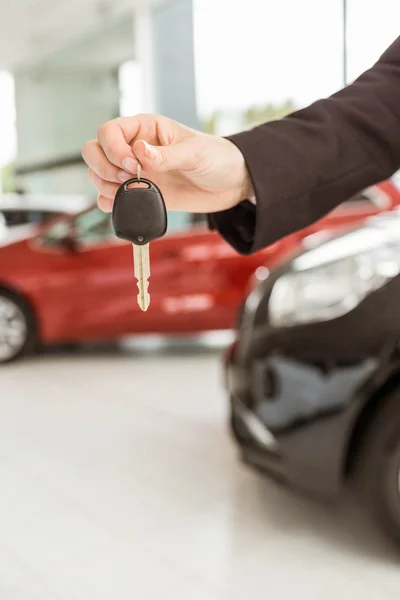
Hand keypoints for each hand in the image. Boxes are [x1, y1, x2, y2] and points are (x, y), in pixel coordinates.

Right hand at [82, 114, 252, 212]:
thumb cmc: (216, 158)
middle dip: (102, 167)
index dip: (112, 149)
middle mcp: (134, 148)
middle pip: (94, 151)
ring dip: (105, 186)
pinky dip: (110, 204)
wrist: (230, 184)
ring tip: (130, 192)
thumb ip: (165, 154)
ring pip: (98, 175)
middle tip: (127, 179)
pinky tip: (126, 205)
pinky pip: (110, 198)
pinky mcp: (139, 194)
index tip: (132, 165)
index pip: (109, 131)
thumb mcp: (194, 153)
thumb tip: (138, 152)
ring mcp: (135, 172)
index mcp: (145, 128)